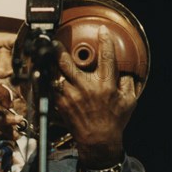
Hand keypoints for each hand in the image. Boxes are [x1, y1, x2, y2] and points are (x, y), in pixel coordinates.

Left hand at [52, 25, 136, 167]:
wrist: (98, 141)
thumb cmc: (114, 121)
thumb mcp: (129, 101)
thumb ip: (128, 82)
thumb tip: (127, 68)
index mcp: (106, 85)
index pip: (107, 58)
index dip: (105, 42)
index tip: (102, 30)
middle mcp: (86, 88)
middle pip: (68, 64)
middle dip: (59, 51)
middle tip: (55, 41)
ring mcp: (71, 96)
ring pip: (55, 74)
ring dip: (49, 64)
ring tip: (44, 54)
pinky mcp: (61, 104)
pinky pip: (50, 87)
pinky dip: (46, 78)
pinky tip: (42, 72)